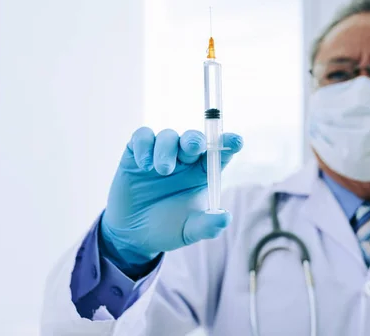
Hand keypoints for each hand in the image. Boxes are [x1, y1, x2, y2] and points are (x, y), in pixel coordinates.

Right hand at [101, 127, 243, 266]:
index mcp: (202, 173)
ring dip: (167, 149)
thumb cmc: (167, 229)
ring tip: (163, 170)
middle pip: (194, 139)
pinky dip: (144, 145)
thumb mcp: (188, 231)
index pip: (219, 152)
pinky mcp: (137, 153)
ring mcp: (160, 154)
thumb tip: (225, 217)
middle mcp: (184, 160)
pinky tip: (144, 165)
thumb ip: (207, 226)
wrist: (133, 235)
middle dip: (195, 139)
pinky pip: (142, 137)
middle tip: (192, 148)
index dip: (228, 143)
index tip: (236, 141)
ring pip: (167, 136)